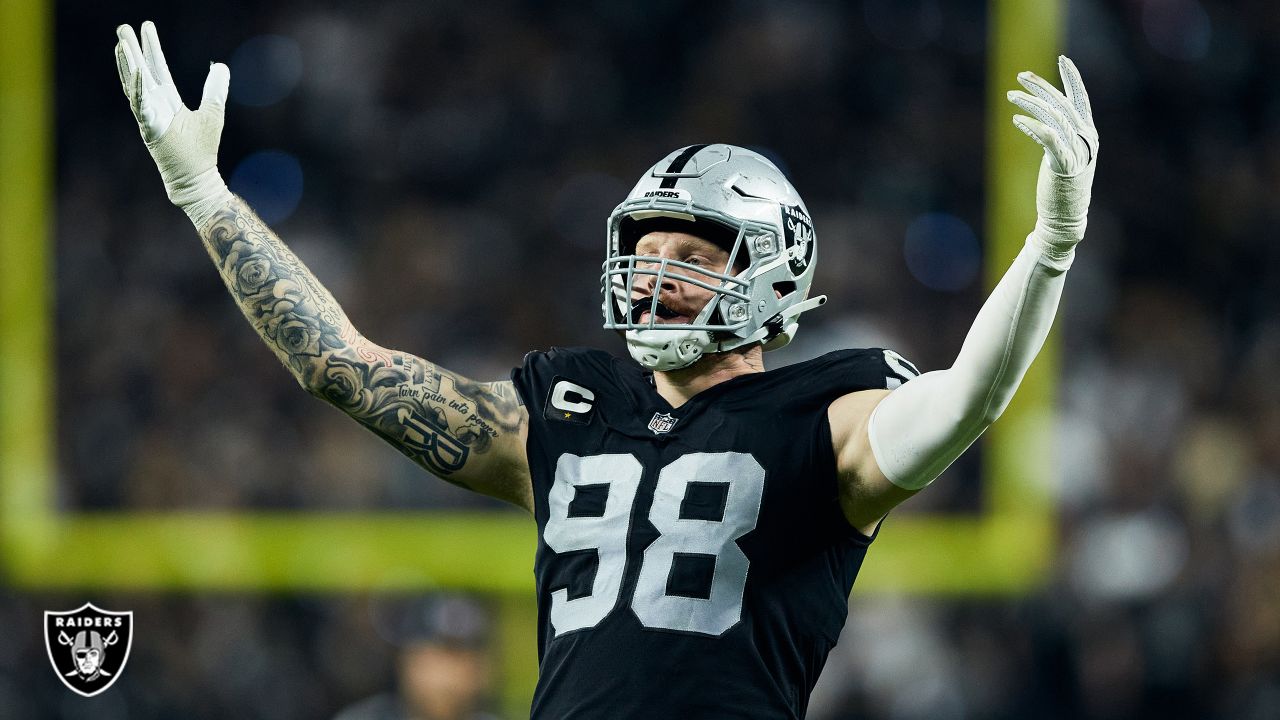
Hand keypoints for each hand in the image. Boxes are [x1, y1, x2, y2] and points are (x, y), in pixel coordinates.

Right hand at [115, 21, 231, 227]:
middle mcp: (155, 106)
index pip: (157, 68)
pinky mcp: (150, 129)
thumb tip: (220, 65)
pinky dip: (138, 89)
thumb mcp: (212, 111)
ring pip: (135, 86)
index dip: (151, 48)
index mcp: (168, 100)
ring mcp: (149, 117)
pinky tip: (135, 71)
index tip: (146, 26)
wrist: (196, 178)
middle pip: (141, 72)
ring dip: (128, 65)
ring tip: (121, 44)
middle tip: (122, 28)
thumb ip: (215, 88)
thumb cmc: (202, 149)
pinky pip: (141, 106)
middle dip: (132, 50)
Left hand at [1007, 55, 1097, 175]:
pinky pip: (1049, 138)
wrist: (1065, 216)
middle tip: (1020, 75)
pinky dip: (1033, 126)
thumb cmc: (1060, 186)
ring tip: (1010, 96)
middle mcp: (1085, 138)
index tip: (1062, 58)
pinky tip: (1017, 119)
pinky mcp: (1064, 165)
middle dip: (1041, 86)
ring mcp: (1076, 151)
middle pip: (1062, 103)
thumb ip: (1055, 133)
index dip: (1073, 78)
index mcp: (1087, 133)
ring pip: (1053, 117)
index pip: (1081, 99)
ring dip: (1030, 103)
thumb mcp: (1061, 153)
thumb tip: (1035, 116)